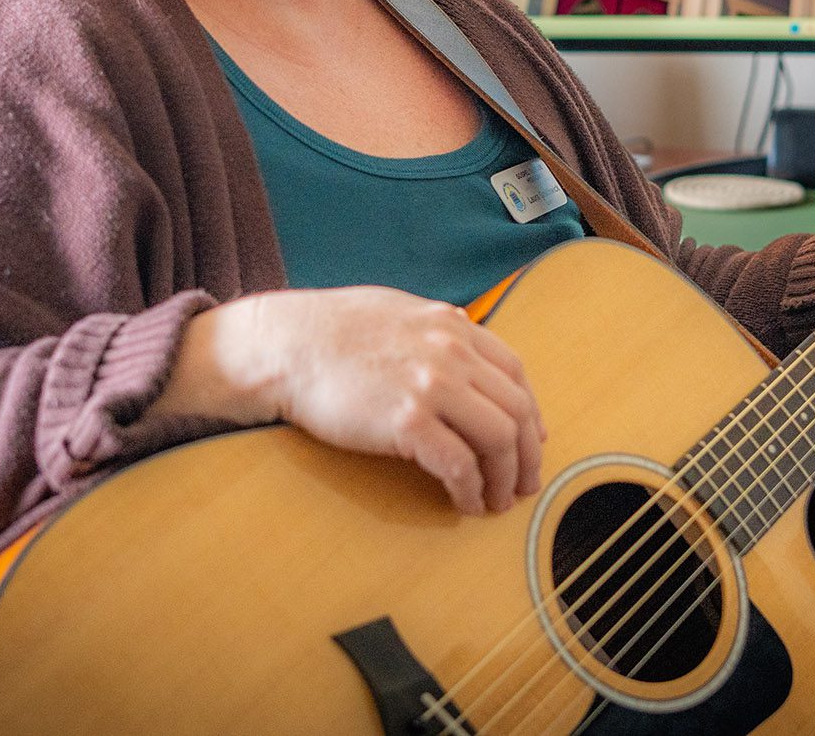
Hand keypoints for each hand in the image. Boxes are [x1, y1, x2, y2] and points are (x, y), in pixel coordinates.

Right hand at [161, 287, 545, 515]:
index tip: (530, 441)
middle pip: (516, 410)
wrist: (283, 345)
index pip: (516, 373)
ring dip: (505, 479)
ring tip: (497, 501)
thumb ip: (438, 330)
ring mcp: (432, 384)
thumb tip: (466, 344)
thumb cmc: (330, 331)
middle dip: (527, 456)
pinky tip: (464, 503)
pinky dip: (470, 490)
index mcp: (452, 325)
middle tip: (524, 485)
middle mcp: (452, 351)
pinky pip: (459, 465)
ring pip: (498, 439)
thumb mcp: (399, 311)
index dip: (530, 413)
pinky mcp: (407, 421)